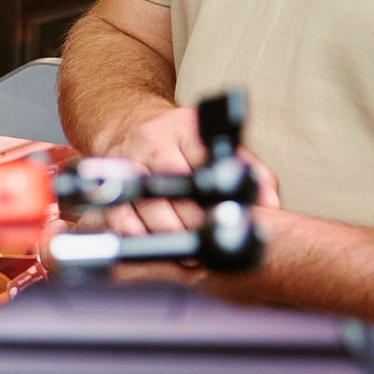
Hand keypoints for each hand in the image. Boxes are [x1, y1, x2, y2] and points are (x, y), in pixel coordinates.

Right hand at [94, 103, 279, 234]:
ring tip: (187, 253)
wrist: (123, 121)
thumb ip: (249, 169)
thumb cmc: (176, 139)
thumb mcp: (215, 143)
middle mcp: (151, 142)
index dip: (216, 202)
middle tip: (208, 244)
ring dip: (168, 236)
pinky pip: (119, 217)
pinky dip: (137, 236)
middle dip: (193, 225)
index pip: (205, 168)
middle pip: (174, 192)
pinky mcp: (104, 183)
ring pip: (147, 208)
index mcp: (185, 129)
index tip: (226, 221)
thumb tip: (269, 204)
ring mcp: (124, 162)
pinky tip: (153, 245)